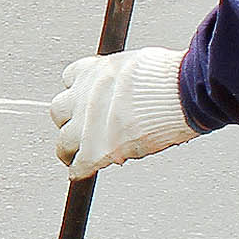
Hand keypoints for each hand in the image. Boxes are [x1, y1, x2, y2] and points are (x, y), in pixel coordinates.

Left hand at [49, 46, 196, 177]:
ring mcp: (86, 125)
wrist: (180, 93)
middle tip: (77, 130)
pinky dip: (80, 171)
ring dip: (68, 150)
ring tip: (72, 157)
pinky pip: (78, 166)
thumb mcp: (138, 64)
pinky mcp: (96, 150)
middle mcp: (84, 96)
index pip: (70, 78)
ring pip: (62, 142)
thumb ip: (125, 78)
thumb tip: (133, 83)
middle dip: (68, 120)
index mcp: (95, 71)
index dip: (78, 91)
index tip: (84, 99)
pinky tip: (81, 173)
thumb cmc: (170, 77)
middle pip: (59, 110)